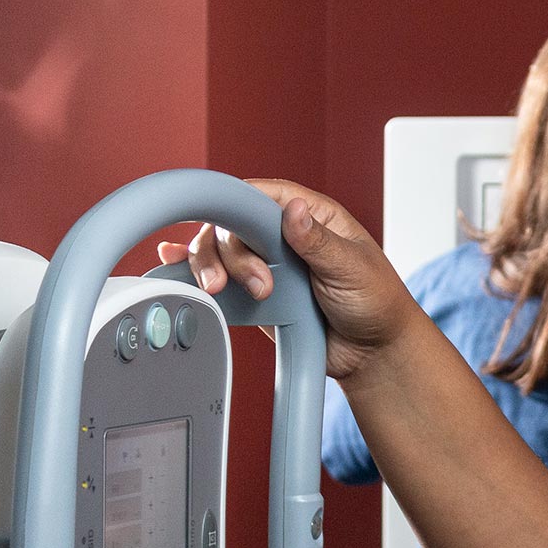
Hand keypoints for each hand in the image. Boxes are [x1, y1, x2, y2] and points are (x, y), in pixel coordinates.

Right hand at [157, 178, 423, 382]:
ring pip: (219, 251)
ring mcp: (265, 264)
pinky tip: (171, 262)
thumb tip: (293, 210)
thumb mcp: (353, 269)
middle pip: (232, 224)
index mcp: (312, 216)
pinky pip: (218, 278)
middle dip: (229, 251)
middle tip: (255, 283)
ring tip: (219, 290)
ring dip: (210, 266)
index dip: (236, 202)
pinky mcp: (252, 294)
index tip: (221, 219)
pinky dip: (191, 269)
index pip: (263, 195)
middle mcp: (283, 235)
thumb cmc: (376, 302)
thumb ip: (320, 243)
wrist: (372, 352)